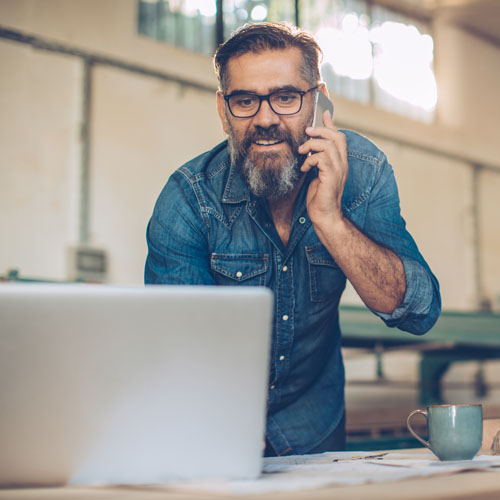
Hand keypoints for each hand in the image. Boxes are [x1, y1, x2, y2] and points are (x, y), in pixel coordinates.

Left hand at [298, 110, 347, 226]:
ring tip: (302, 153)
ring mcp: (339, 170)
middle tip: (306, 132)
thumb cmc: (319, 197)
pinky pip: (322, 159)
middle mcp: (342, 164)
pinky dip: (310, 160)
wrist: (324, 216)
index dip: (331, 123)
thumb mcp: (316, 173)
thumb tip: (310, 147)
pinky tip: (304, 168)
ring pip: (328, 145)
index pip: (339, 136)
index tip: (323, 112)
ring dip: (311, 145)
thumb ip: (316, 159)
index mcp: (340, 162)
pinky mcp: (332, 177)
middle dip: (320, 130)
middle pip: (336, 136)